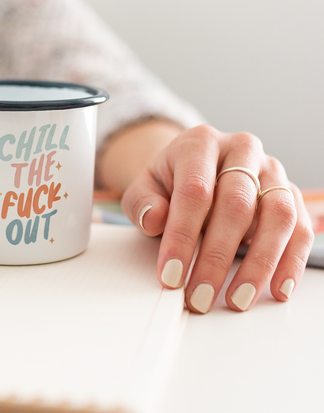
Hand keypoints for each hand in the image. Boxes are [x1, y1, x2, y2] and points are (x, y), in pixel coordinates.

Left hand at [120, 125, 313, 312]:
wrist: (193, 167)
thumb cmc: (169, 180)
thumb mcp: (143, 187)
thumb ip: (142, 202)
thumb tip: (154, 219)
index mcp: (200, 142)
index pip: (195, 191)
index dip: (182, 236)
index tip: (170, 274)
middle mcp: (241, 150)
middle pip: (237, 204)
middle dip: (216, 257)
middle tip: (199, 295)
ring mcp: (271, 170)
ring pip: (278, 215)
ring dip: (260, 264)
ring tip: (237, 300)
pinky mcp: (290, 193)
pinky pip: (300, 228)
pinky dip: (291, 262)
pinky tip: (275, 289)